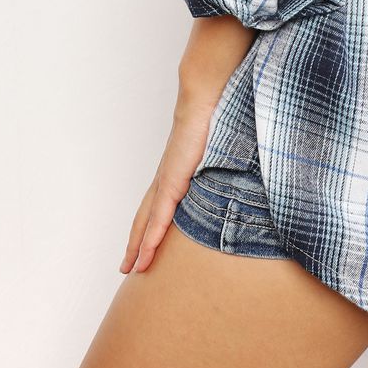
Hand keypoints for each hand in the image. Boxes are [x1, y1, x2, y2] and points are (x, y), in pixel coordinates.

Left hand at [118, 94, 215, 274]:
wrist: (205, 98)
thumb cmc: (214, 116)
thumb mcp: (218, 149)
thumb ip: (220, 164)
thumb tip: (239, 170)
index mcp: (175, 171)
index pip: (157, 205)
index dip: (149, 226)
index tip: (144, 245)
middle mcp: (165, 178)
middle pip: (145, 218)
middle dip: (136, 243)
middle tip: (128, 267)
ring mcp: (166, 179)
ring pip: (147, 221)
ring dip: (138, 246)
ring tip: (131, 268)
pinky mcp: (172, 179)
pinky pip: (159, 215)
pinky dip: (152, 236)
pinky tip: (146, 254)